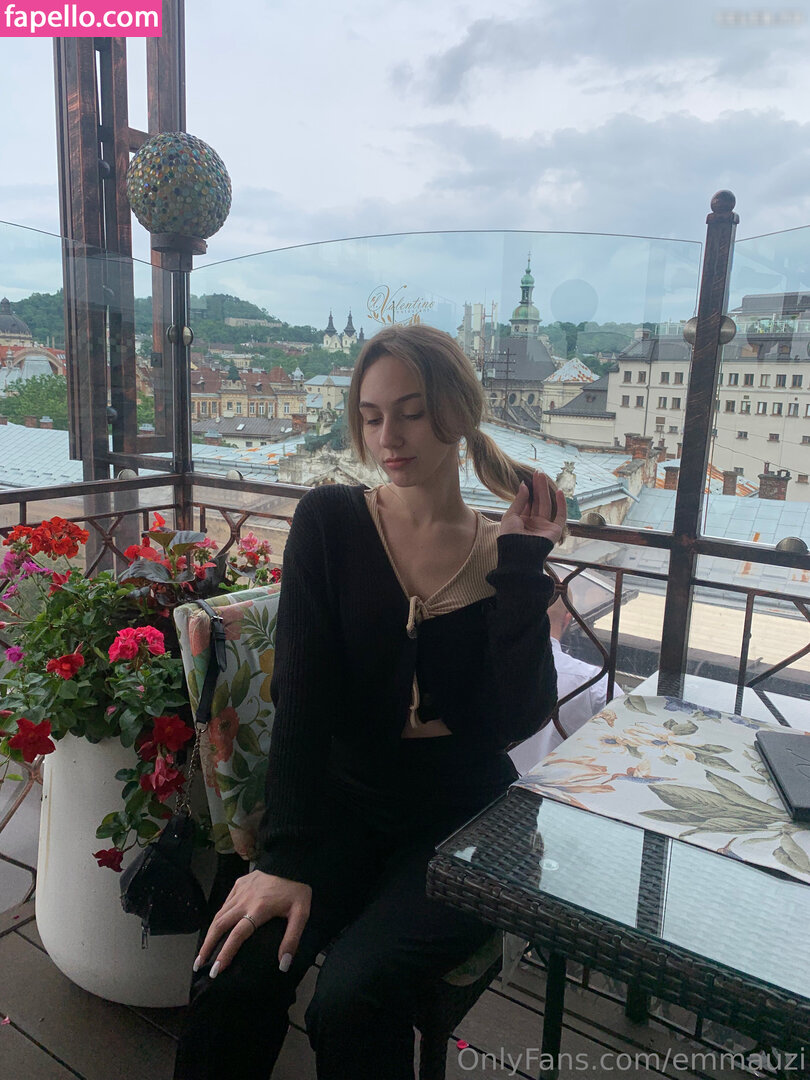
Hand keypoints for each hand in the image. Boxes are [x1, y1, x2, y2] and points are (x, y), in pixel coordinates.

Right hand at [193, 869, 311, 977]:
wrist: (293, 861)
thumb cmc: (296, 889)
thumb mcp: (301, 914)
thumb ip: (292, 939)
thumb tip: (283, 964)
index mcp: (258, 910)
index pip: (237, 936)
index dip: (225, 954)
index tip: (216, 970)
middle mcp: (244, 901)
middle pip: (219, 926)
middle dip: (207, 946)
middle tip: (199, 964)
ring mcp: (240, 891)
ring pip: (219, 914)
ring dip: (209, 934)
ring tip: (203, 951)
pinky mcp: (239, 883)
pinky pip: (225, 903)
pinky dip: (218, 917)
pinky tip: (216, 927)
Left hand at [499, 470, 566, 544]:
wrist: (519, 554)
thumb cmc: (510, 537)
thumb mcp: (510, 516)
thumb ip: (519, 501)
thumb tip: (524, 485)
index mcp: (522, 521)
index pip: (527, 503)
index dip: (528, 491)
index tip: (529, 478)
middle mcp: (534, 523)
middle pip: (538, 502)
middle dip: (538, 487)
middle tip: (538, 472)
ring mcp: (545, 526)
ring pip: (547, 505)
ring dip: (546, 490)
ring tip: (543, 475)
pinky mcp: (555, 530)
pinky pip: (561, 516)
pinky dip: (562, 504)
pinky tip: (560, 492)